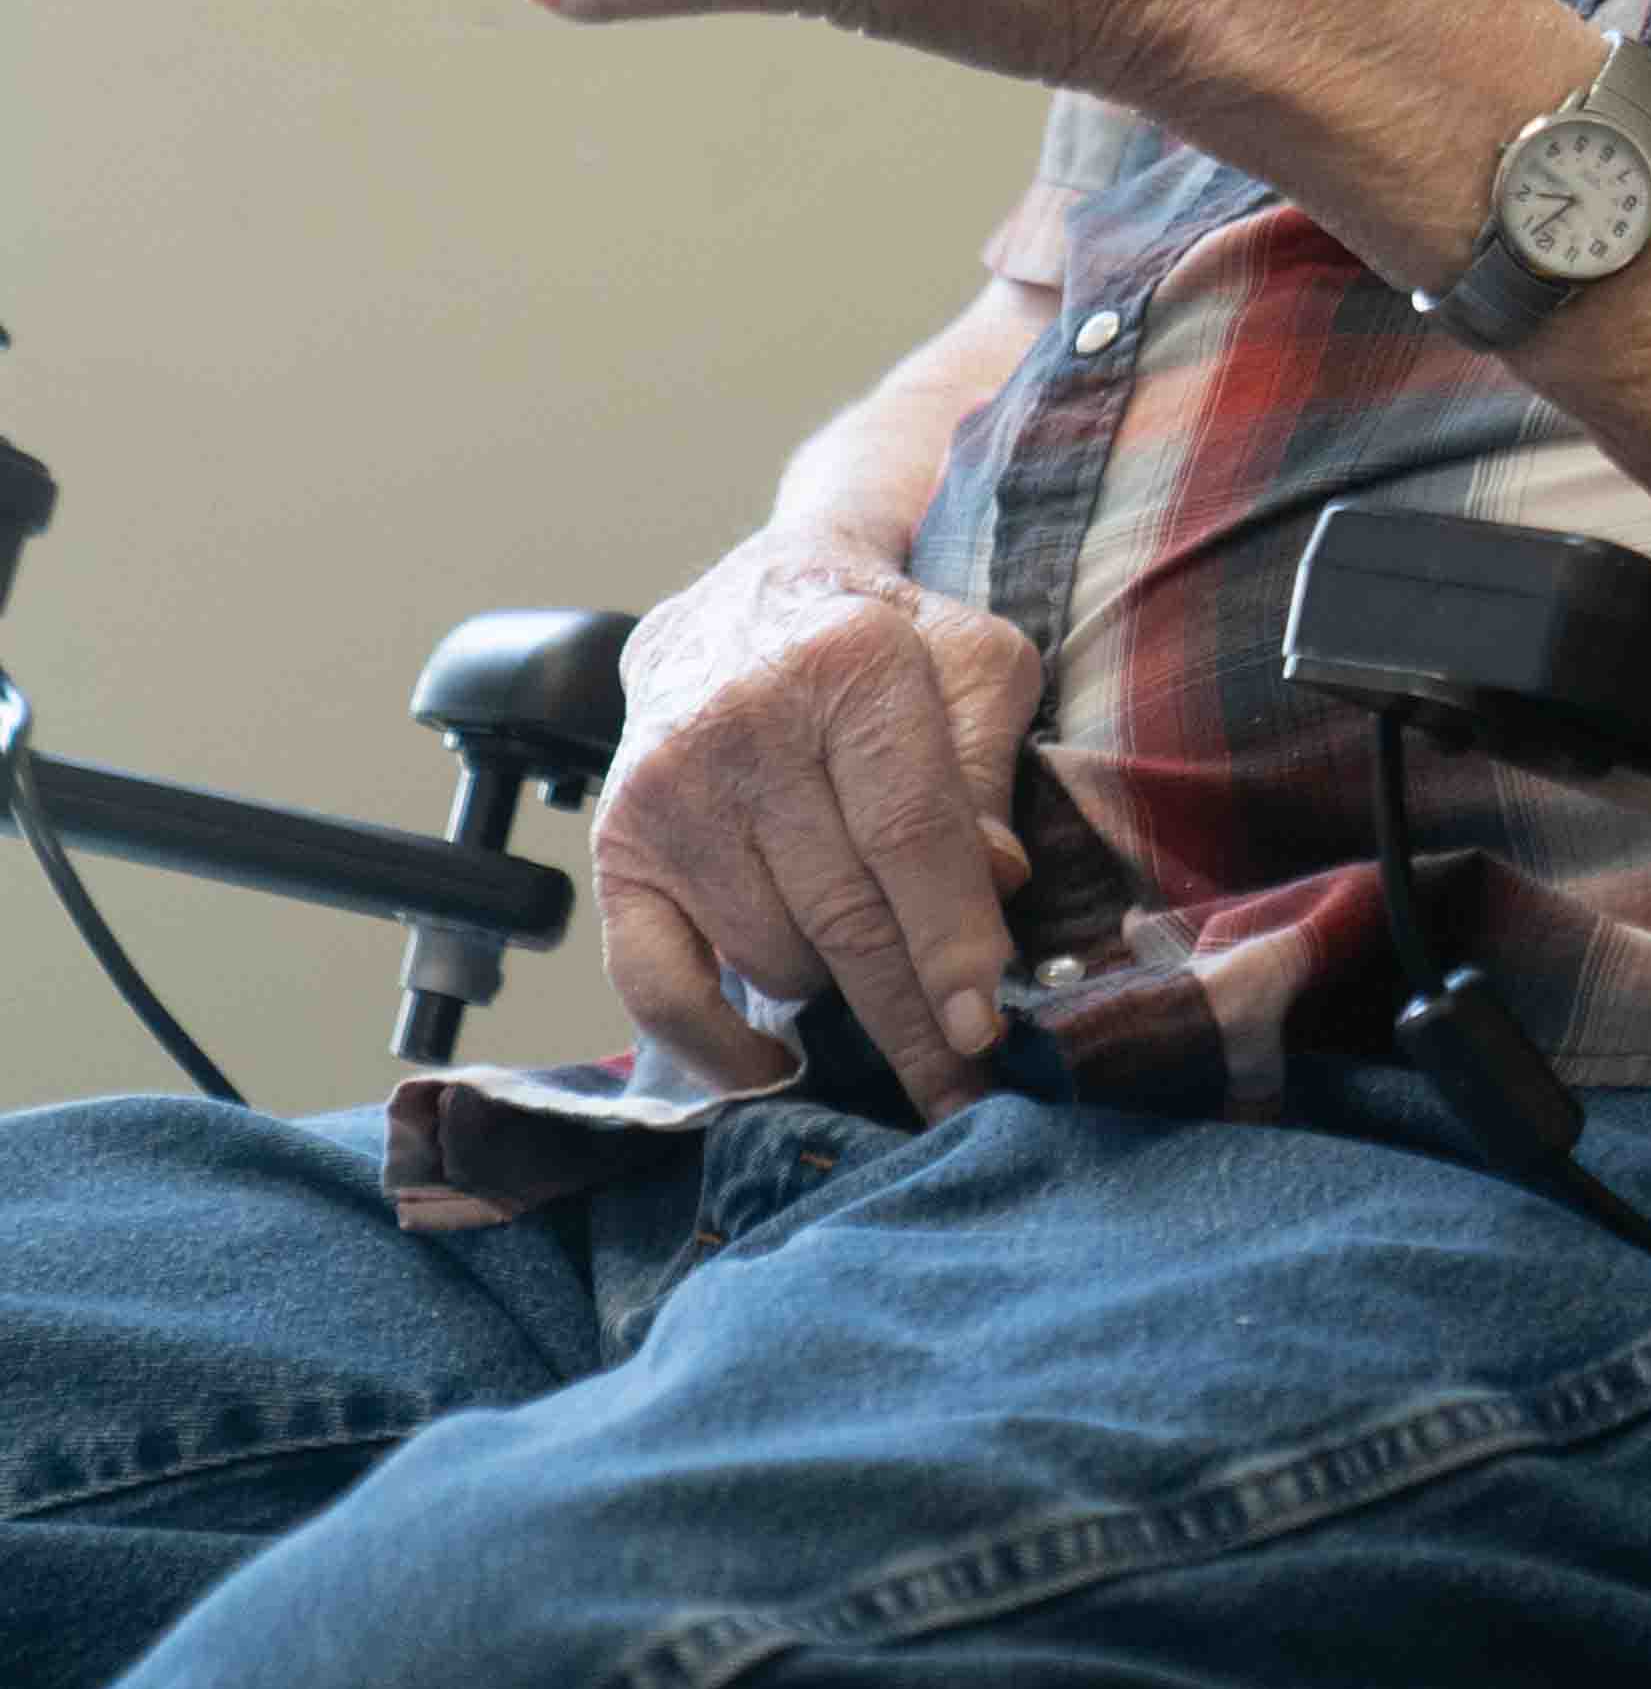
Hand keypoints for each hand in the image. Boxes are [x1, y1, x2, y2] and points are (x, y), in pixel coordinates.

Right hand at [596, 531, 1044, 1112]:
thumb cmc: (887, 645)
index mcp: (848, 670)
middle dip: (911, 1016)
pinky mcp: (617, 850)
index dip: (952, 941)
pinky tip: (773, 1064)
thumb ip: (990, 766)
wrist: (748, 601)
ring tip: (882, 969)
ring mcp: (667, 796)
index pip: (908, 834)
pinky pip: (654, 983)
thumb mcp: (975, 665)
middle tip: (966, 1087)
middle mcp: (742, 730)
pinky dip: (713, 1044)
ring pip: (771, 956)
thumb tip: (996, 884)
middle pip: (843, 913)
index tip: (983, 1026)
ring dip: (837, 991)